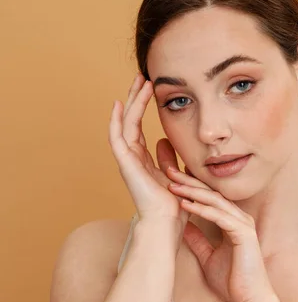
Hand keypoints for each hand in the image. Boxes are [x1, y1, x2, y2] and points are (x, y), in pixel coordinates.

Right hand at [108, 74, 189, 248]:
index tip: (150, 88)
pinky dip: (115, 120)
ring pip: (125, 124)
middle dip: (136, 98)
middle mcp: (133, 159)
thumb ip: (171, 157)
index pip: (139, 128)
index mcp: (144, 161)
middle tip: (142, 77)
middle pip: (130, 121)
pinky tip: (117, 103)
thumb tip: (167, 141)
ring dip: (131, 102)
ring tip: (139, 81)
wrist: (167, 224)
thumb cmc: (175, 206)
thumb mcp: (177, 174)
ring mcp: (127, 161)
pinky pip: (116, 137)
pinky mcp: (125, 164)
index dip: (143, 108)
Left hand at [165, 168, 273, 301]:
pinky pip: (220, 216)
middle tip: (168, 171)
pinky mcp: (244, 233)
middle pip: (211, 194)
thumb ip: (198, 240)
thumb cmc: (232, 280)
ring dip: (192, 192)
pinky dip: (202, 209)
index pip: (209, 199)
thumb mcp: (208, 256)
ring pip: (215, 201)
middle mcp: (239, 218)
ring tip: (173, 184)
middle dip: (189, 182)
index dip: (190, 188)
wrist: (249, 298)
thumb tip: (183, 227)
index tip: (170, 180)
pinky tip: (185, 204)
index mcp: (232, 221)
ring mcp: (243, 224)